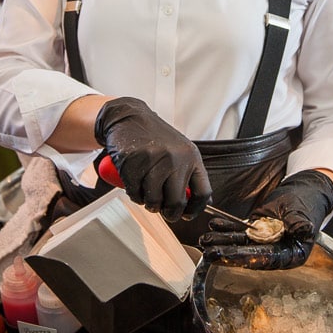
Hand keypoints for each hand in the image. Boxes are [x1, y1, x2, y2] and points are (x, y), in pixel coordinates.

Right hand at [94, 97, 211, 221]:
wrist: (130, 117)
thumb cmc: (155, 138)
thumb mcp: (180, 151)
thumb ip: (190, 173)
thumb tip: (202, 202)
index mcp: (191, 156)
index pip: (202, 192)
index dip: (195, 209)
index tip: (188, 215)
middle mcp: (175, 158)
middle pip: (177, 202)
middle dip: (170, 213)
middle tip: (164, 212)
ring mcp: (154, 160)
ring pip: (154, 200)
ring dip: (150, 205)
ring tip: (148, 196)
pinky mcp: (133, 163)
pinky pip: (135, 193)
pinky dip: (134, 195)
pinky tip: (135, 186)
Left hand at [199, 170, 332, 268]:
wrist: (305, 192)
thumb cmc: (308, 203)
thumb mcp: (304, 213)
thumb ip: (302, 223)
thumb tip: (305, 230)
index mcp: (291, 254)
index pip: (266, 258)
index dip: (247, 257)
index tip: (230, 255)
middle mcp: (276, 252)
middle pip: (248, 255)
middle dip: (228, 254)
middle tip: (209, 253)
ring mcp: (264, 242)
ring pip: (240, 243)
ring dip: (222, 242)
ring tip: (205, 241)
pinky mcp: (257, 231)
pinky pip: (239, 231)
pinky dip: (226, 228)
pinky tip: (214, 225)